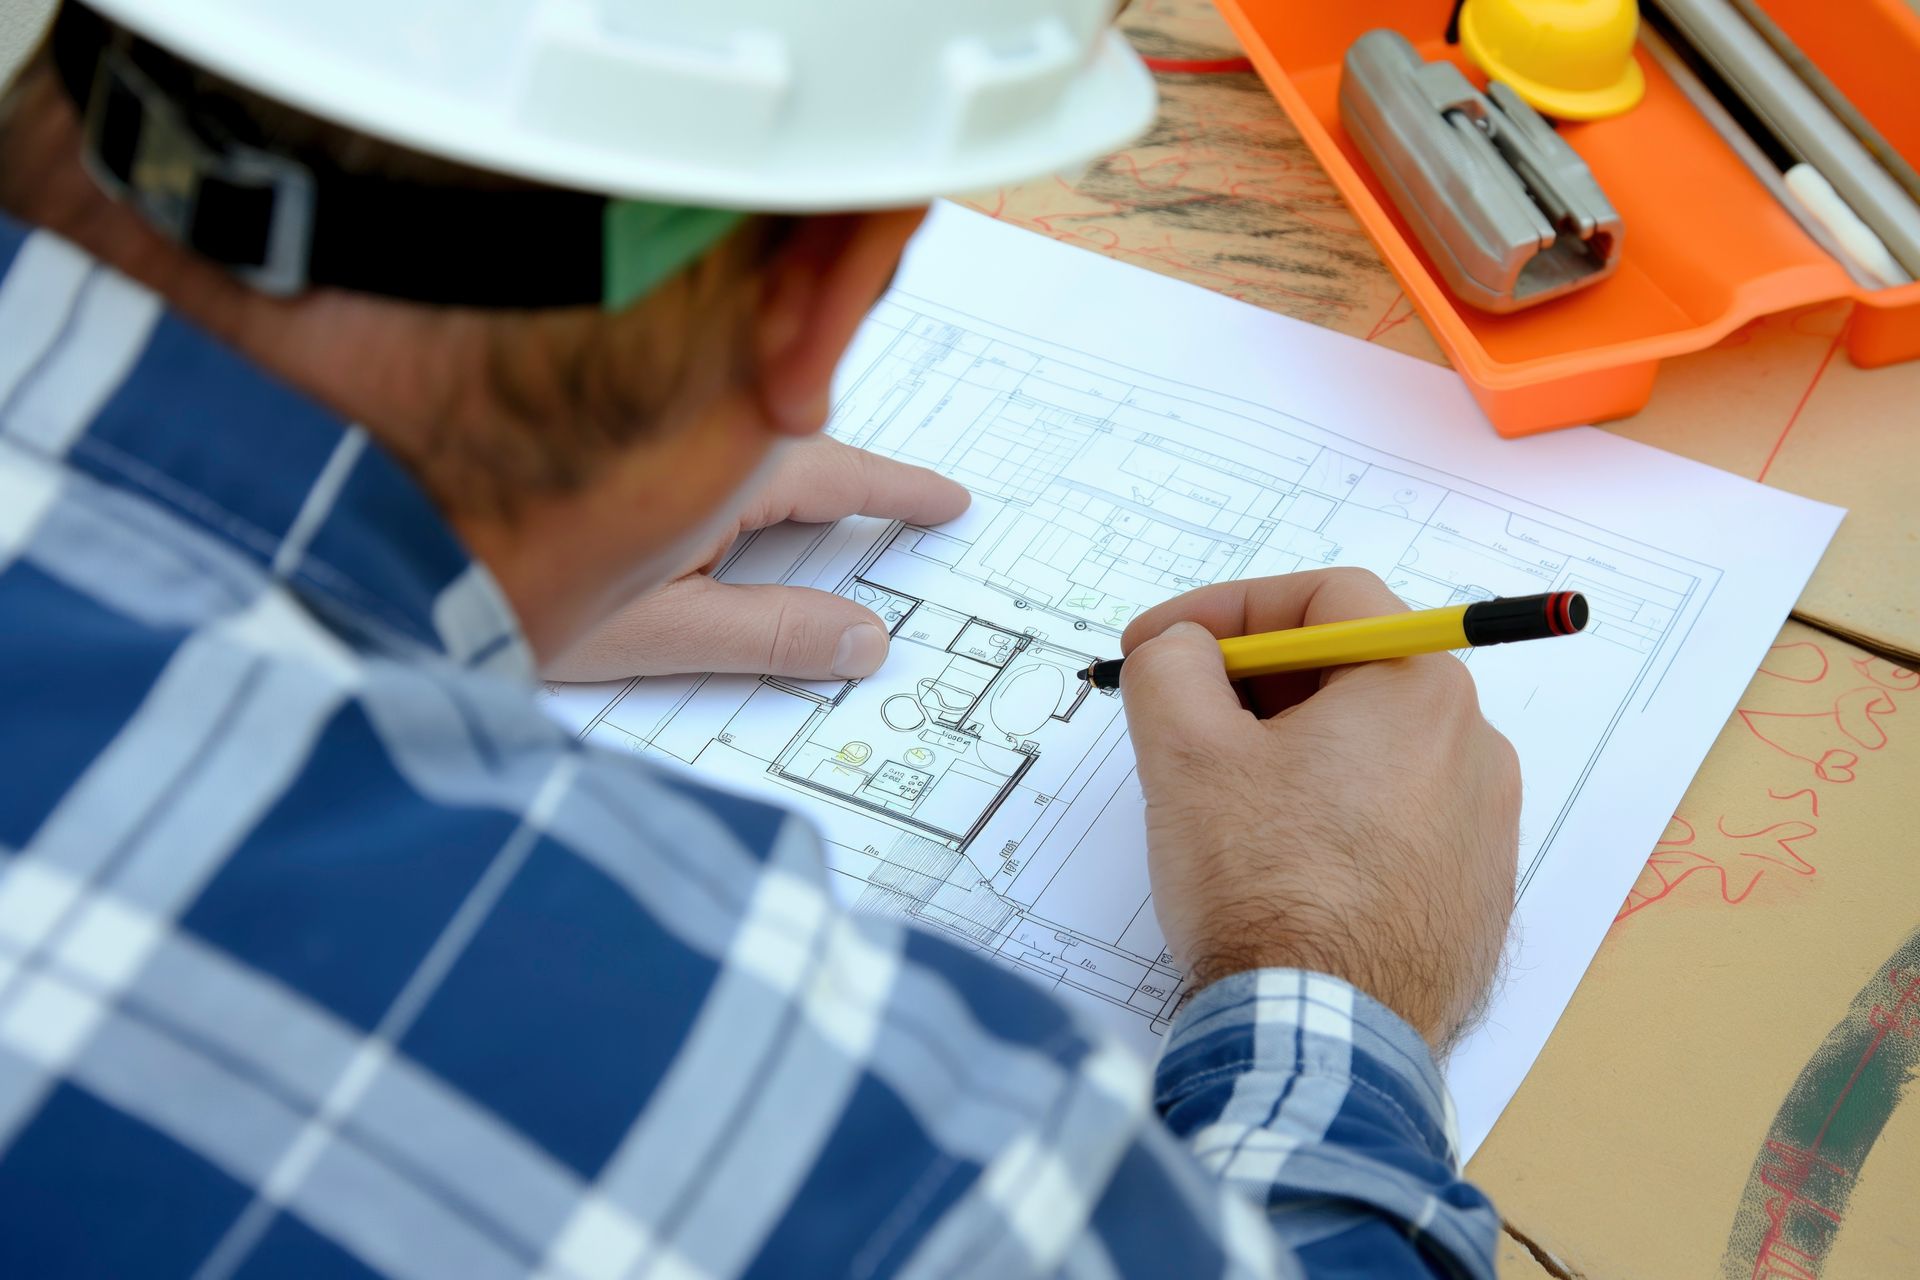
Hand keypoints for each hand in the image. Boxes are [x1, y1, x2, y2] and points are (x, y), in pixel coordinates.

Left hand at [544, 437, 968, 681]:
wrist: (381, 534)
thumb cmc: (505, 589)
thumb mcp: (656, 632)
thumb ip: (768, 633)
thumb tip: (866, 640)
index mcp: (718, 465)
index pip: (838, 472)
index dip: (900, 491)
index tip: (950, 501)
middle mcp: (686, 423)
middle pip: (794, 448)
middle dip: (848, 480)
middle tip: (906, 505)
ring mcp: (645, 420)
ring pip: (742, 439)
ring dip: (786, 473)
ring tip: (824, 511)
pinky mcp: (603, 432)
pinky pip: (697, 437)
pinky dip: (734, 468)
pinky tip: (725, 508)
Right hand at [1120, 569, 1520, 1050]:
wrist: (1322, 1040)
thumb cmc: (1264, 889)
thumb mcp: (1185, 751)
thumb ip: (1173, 663)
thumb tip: (1183, 645)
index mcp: (1419, 689)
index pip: (1324, 598)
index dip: (1227, 608)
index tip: (1164, 644)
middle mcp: (1474, 746)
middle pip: (1351, 671)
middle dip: (1254, 683)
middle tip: (1182, 719)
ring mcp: (1483, 827)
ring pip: (1370, 750)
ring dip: (1291, 750)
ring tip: (1223, 801)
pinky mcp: (1473, 894)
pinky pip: (1395, 820)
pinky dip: (1332, 815)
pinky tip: (1276, 861)